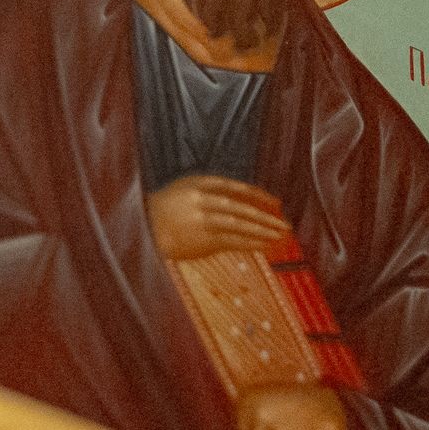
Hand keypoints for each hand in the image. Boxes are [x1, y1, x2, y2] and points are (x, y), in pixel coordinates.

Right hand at [144, 174, 286, 260]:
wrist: (142, 226)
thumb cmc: (168, 207)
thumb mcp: (186, 188)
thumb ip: (212, 191)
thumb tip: (245, 201)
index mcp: (200, 183)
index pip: (238, 188)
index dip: (260, 196)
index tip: (276, 204)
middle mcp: (203, 200)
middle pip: (243, 208)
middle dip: (267, 217)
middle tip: (286, 225)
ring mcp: (202, 220)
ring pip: (240, 225)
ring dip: (263, 232)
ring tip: (280, 236)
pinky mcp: (200, 239)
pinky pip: (231, 241)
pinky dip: (250, 243)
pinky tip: (264, 246)